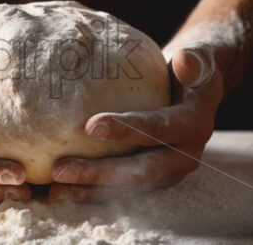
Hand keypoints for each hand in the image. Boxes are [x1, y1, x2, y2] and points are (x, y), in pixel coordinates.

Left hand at [50, 42, 221, 200]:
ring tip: (54, 188)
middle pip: (140, 171)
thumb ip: (193, 60)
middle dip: (99, 173)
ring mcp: (168, 173)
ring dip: (90, 190)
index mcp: (194, 126)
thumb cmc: (190, 69)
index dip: (127, 130)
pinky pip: (120, 190)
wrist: (198, 95)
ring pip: (127, 188)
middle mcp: (185, 157)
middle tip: (60, 169)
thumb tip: (184, 60)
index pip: (157, 129)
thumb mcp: (198, 60)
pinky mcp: (153, 179)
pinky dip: (91, 191)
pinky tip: (60, 190)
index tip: (90, 126)